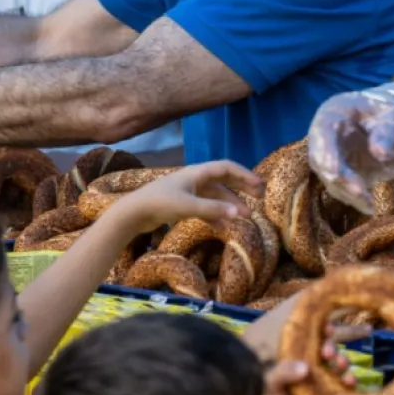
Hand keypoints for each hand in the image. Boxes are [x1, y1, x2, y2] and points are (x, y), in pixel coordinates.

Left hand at [106, 161, 261, 234]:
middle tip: (259, 198)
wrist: (134, 212)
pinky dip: (216, 215)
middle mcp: (194, 178)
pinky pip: (205, 207)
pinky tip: (224, 227)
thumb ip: (213, 210)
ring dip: (230, 205)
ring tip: (245, 217)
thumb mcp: (188, 206)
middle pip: (223, 180)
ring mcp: (188, 191)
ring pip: (215, 196)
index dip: (245, 175)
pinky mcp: (181, 204)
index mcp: (197, 172)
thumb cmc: (160, 203)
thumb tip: (240, 214)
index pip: (226, 168)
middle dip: (242, 188)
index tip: (260, 186)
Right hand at [306, 83, 393, 208]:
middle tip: (361, 193)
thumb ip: (389, 131)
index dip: (326, 154)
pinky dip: (355, 199)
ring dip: (347, 193)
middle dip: (338, 179)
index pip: (322, 134)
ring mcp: (335, 157)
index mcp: (333, 114)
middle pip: (321, 161)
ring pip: (331, 179)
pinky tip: (370, 206)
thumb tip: (380, 153)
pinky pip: (344, 189)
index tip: (335, 173)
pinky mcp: (346, 174)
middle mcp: (327, 137)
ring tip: (370, 204)